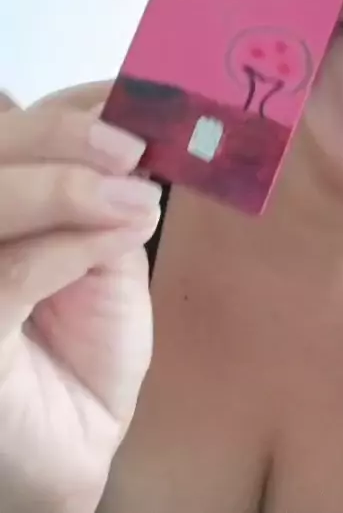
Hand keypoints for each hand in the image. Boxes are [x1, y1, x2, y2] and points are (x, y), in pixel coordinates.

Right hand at [0, 84, 159, 512]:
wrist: (72, 440)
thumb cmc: (84, 345)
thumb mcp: (106, 256)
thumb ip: (106, 202)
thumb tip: (134, 139)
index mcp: (2, 203)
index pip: (14, 131)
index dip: (68, 106)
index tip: (131, 96)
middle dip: (62, 135)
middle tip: (132, 145)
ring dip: (66, 187)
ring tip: (136, 192)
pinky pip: (8, 273)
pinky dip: (67, 246)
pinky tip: (121, 236)